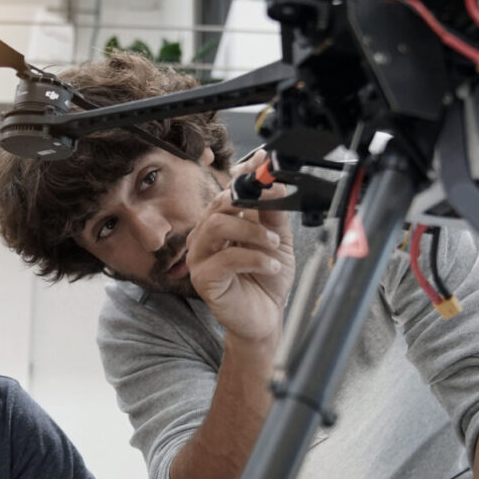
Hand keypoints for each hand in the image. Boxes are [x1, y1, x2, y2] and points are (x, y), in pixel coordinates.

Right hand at [187, 151, 294, 344]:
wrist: (266, 317)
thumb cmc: (267, 281)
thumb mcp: (278, 241)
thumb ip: (274, 214)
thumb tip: (275, 185)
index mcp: (222, 222)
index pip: (228, 189)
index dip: (244, 173)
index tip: (263, 162)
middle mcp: (206, 235)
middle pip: (219, 203)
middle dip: (250, 202)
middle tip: (274, 209)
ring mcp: (200, 256)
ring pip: (217, 225)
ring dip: (252, 231)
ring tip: (274, 244)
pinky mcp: (203, 278)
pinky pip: (225, 258)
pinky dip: (254, 258)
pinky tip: (269, 266)